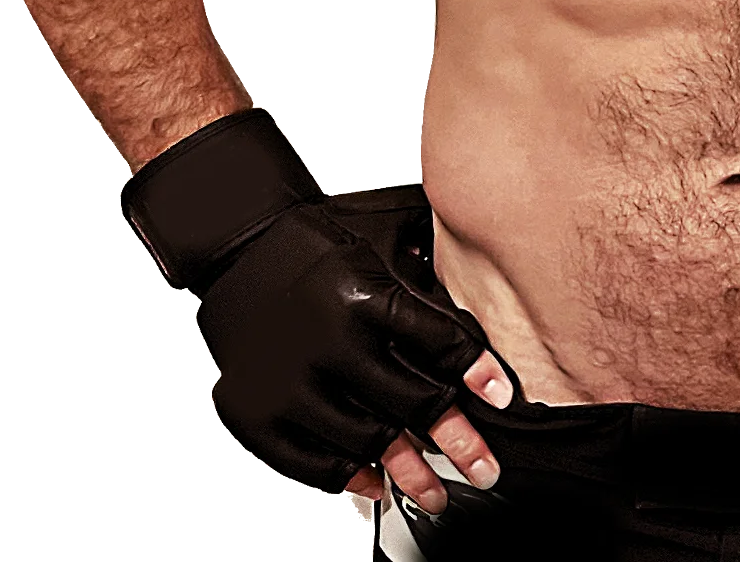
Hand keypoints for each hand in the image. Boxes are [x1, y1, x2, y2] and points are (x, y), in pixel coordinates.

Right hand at [197, 198, 509, 500]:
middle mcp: (326, 342)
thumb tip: (466, 362)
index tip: (501, 400)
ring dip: (408, 471)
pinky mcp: (254, 412)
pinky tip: (374, 482)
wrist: (238, 249)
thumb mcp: (372, 262)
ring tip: (435, 491)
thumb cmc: (311, 251)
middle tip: (484, 466)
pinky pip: (309, 461)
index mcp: (361, 298)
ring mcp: (287, 383)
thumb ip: (412, 309)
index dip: (475, 373)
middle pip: (407, 403)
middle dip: (457, 440)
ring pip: (364, 441)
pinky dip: (346, 477)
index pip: (436, 343)